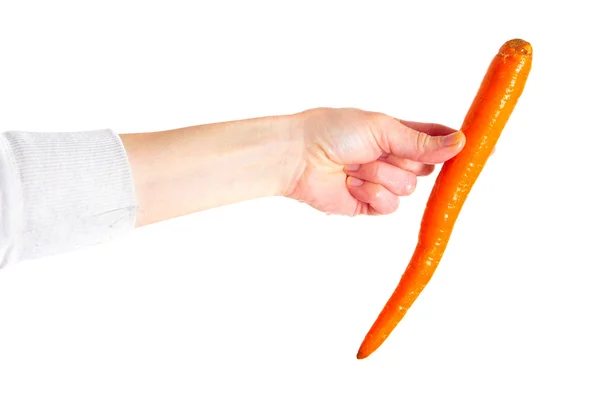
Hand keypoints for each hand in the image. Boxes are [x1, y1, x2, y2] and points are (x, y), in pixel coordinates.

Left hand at [285, 107, 465, 215]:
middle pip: (426, 169)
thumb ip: (421, 140)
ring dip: (381, 176)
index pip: (436, 140)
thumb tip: (461, 142)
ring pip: (407, 190)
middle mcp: (393, 159)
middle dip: (405, 161)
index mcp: (398, 134)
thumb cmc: (334, 131)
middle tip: (379, 150)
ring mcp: (382, 182)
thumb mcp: (383, 128)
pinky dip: (372, 194)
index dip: (456, 145)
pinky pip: (389, 206)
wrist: (300, 157)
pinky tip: (352, 183)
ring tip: (355, 166)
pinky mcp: (369, 204)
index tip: (479, 146)